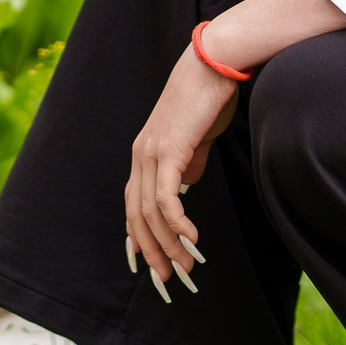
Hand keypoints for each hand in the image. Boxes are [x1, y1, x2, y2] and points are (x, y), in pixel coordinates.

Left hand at [123, 45, 238, 291]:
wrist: (212, 65)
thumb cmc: (207, 99)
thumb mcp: (195, 139)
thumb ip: (189, 163)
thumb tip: (187, 187)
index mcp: (144, 155)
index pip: (133, 207)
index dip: (140, 239)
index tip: (152, 266)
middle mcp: (141, 156)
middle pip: (137, 217)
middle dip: (153, 252)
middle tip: (170, 279)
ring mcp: (151, 153)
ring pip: (151, 213)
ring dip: (168, 244)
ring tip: (186, 266)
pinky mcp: (169, 150)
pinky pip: (167, 197)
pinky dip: (177, 223)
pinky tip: (191, 239)